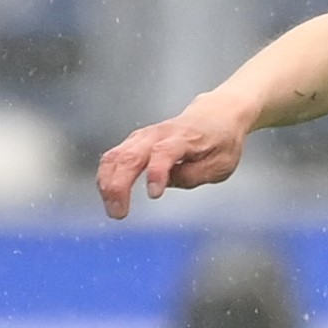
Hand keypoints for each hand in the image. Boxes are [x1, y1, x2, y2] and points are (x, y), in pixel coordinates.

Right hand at [96, 92, 255, 218]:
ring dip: (107, 183)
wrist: (216, 113)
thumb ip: (193, 175)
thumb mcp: (221, 164)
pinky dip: (106, 177)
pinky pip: (114, 157)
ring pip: (116, 156)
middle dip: (119, 185)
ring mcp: (144, 137)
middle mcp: (159, 135)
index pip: (165, 153)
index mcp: (184, 138)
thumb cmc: (221, 142)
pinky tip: (108, 196)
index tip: (154, 194)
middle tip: (118, 213)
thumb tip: (166, 183)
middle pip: (131, 156)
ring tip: (112, 209)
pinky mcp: (135, 142)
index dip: (157, 173)